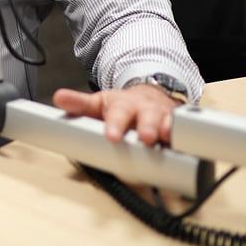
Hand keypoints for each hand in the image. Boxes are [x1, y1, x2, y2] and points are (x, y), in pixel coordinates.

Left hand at [52, 85, 181, 145]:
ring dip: (169, 132)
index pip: (118, 114)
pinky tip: (187, 148)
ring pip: (169, 124)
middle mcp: (145, 111)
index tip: (112, 136)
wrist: (149, 98)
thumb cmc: (122, 107)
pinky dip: (186, 140)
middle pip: (148, 118)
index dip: (115, 125)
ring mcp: (164, 119)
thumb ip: (79, 104)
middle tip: (145, 138)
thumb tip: (58, 98)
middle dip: (147, 128)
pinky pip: (184, 134)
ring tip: (167, 139)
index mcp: (123, 106)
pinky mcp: (177, 128)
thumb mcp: (99, 104)